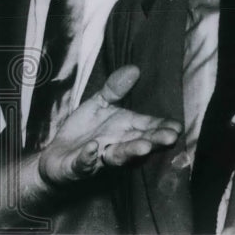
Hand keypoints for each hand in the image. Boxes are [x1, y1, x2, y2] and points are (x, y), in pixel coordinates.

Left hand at [38, 65, 181, 185]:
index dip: (161, 127)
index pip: (146, 128)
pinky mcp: (77, 166)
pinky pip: (84, 163)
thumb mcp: (99, 104)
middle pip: (137, 143)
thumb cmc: (85, 130)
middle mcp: (116, 146)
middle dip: (153, 141)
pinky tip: (93, 148)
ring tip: (144, 147)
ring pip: (117, 157)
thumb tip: (134, 68)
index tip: (177, 126)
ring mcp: (98, 158)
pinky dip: (88, 157)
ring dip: (130, 152)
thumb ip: (114, 89)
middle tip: (170, 138)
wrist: (57, 155)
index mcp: (124, 130)